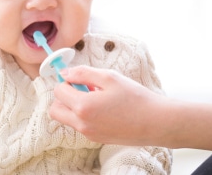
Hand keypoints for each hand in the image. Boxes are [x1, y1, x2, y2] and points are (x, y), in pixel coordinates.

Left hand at [49, 66, 172, 145]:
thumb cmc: (135, 98)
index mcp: (83, 107)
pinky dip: (84, 114)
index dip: (66, 80)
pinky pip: (80, 124)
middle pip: (55, 110)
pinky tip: (103, 106)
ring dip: (73, 105)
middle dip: (63, 96)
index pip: (58, 91)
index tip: (80, 77)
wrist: (156, 122)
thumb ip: (83, 73)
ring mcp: (88, 134)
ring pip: (67, 118)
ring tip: (96, 96)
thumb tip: (65, 73)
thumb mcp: (109, 77)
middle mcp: (82, 124)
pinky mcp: (96, 138)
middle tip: (82, 87)